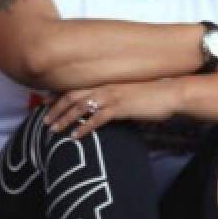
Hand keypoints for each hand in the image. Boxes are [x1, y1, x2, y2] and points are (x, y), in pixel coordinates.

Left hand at [44, 78, 183, 138]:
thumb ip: (117, 98)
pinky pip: (96, 119)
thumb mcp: (131, 94)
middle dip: (55, 108)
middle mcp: (105, 87)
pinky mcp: (120, 108)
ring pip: (80, 106)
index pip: (77, 87)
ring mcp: (112, 97)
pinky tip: (75, 136)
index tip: (47, 104)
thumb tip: (110, 107)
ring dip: (64, 118)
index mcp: (107, 82)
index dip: (59, 96)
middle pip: (72, 96)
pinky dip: (83, 127)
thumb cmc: (155, 95)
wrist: (172, 94)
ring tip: (54, 130)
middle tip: (44, 121)